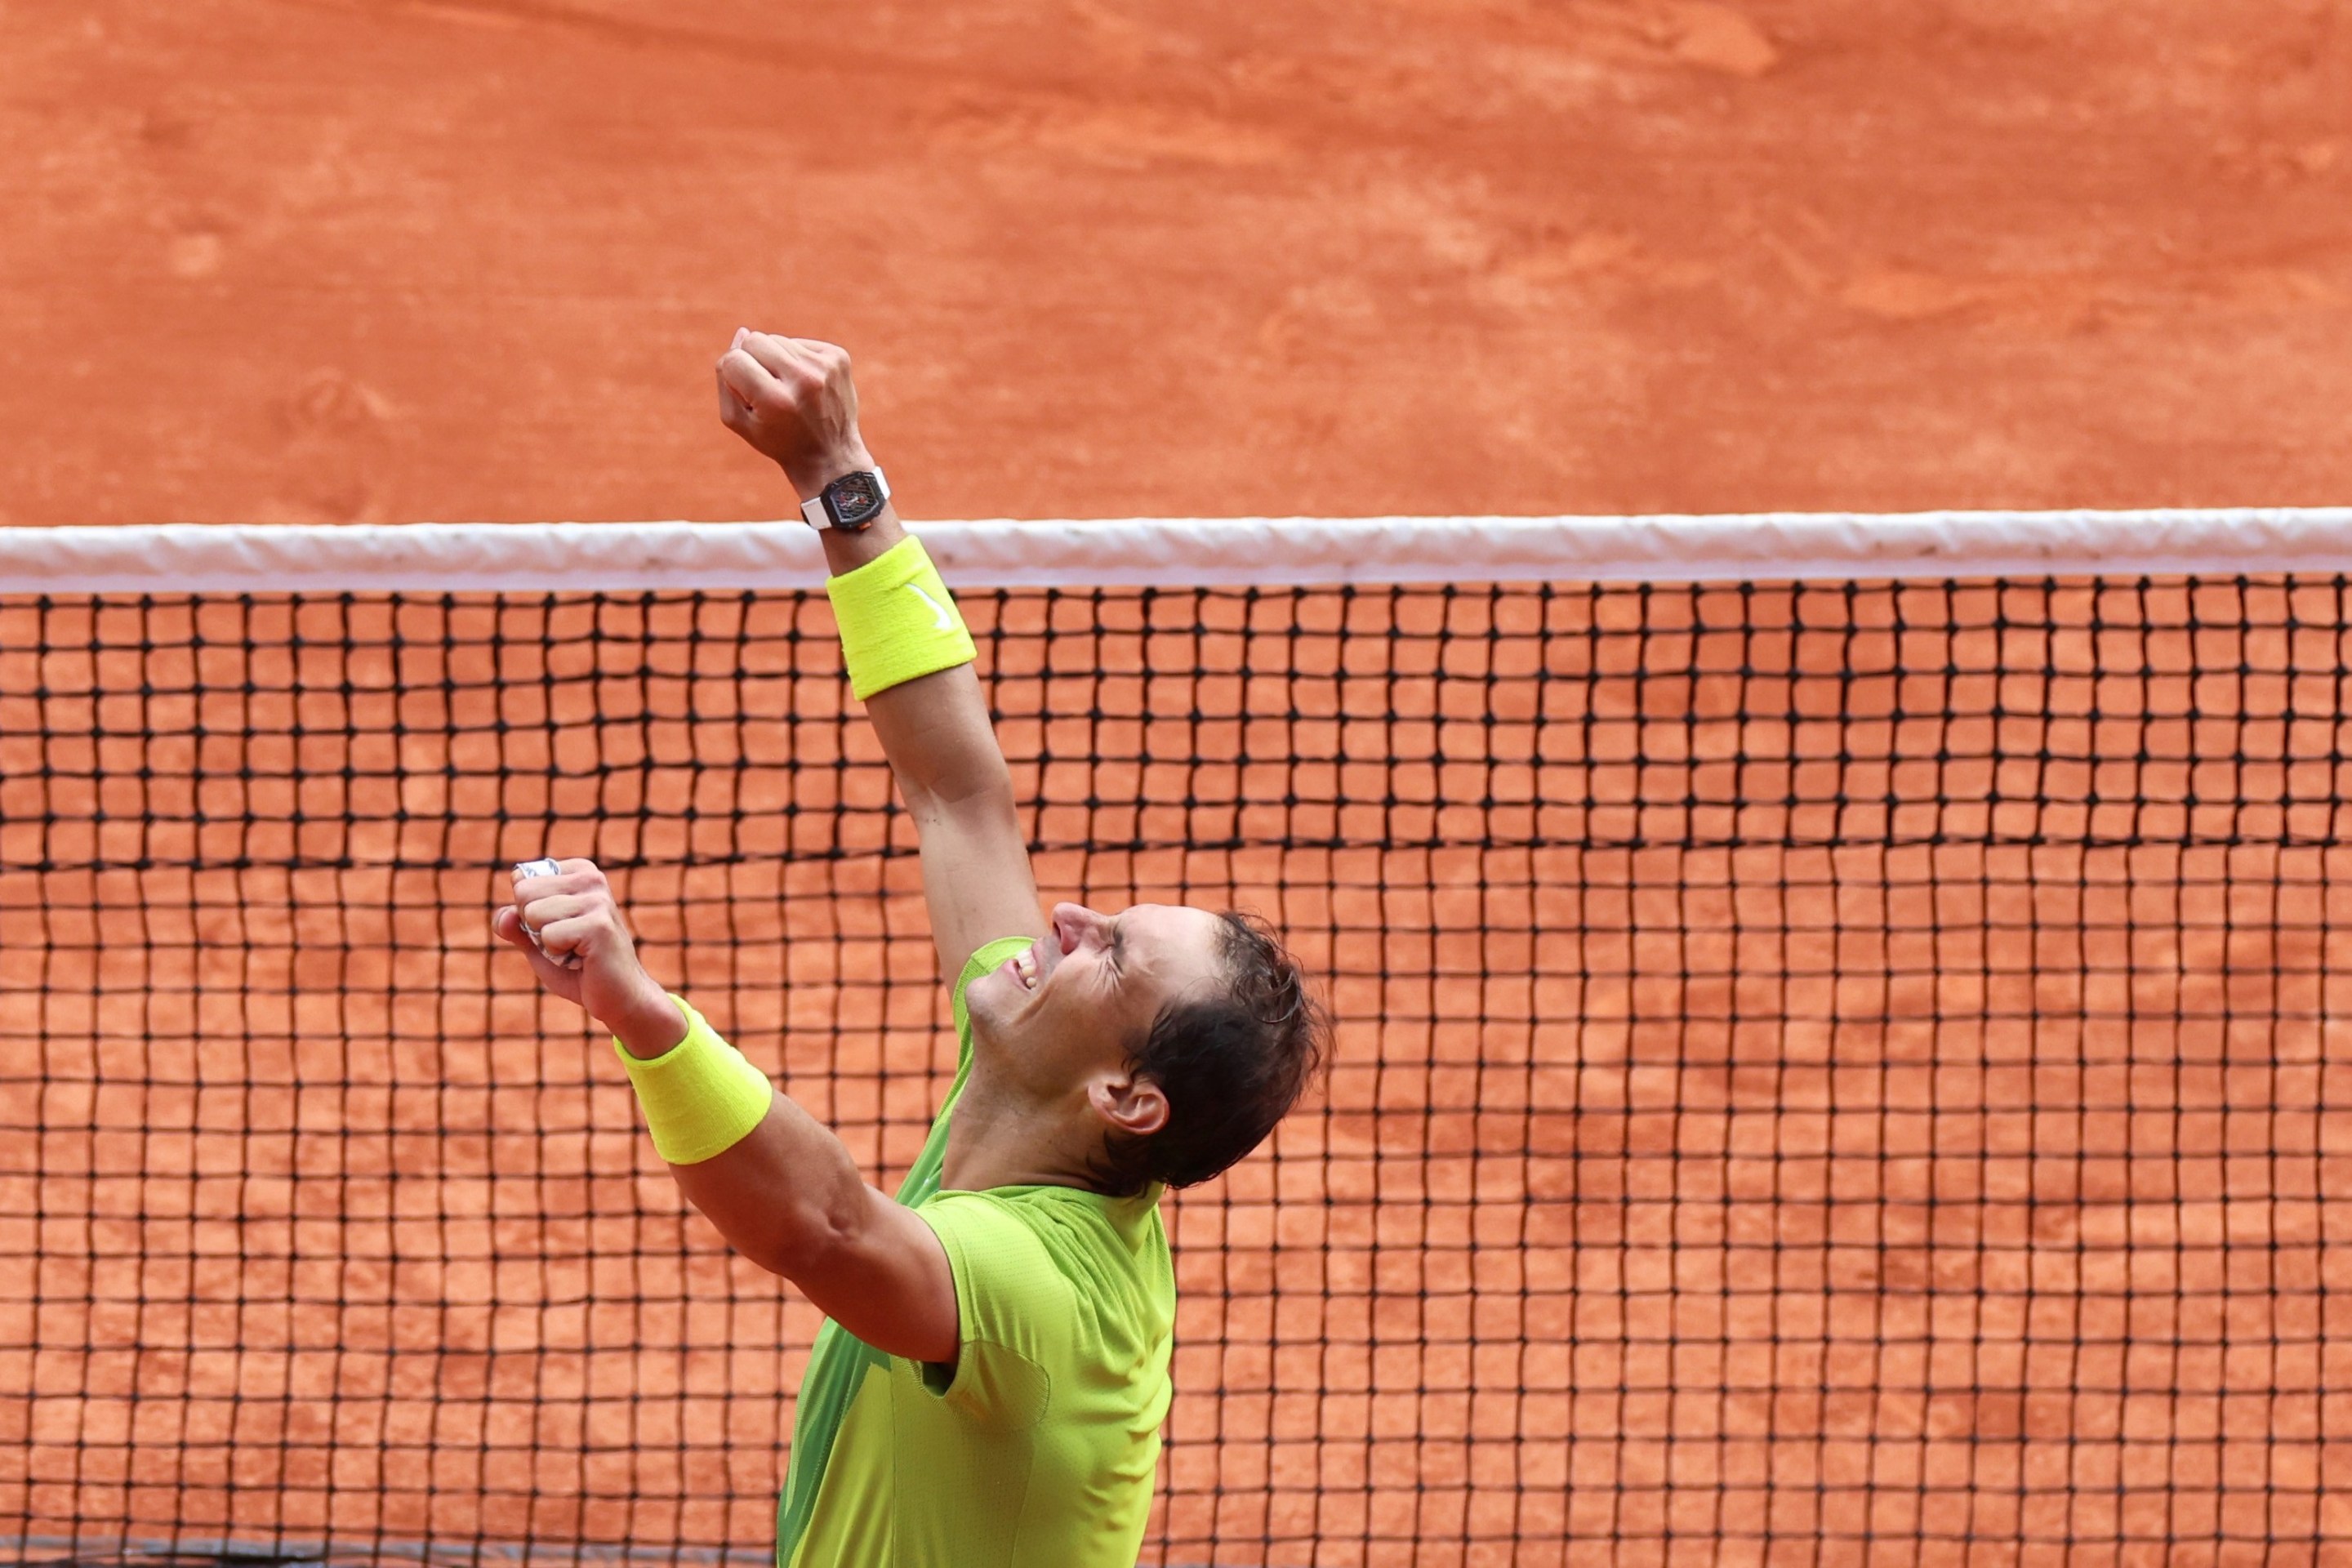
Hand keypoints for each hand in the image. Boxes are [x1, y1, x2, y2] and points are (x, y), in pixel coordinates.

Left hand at [495, 859, 685, 1054]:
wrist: (618, 998)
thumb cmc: (579, 968)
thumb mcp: (538, 943)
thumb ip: (515, 926)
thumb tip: (503, 916)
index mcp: (579, 873)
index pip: (520, 880)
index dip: (527, 912)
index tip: (559, 927)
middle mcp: (591, 878)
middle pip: (523, 892)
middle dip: (534, 925)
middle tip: (566, 942)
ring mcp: (597, 900)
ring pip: (532, 914)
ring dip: (546, 942)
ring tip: (575, 950)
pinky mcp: (598, 924)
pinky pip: (547, 936)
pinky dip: (557, 955)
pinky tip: (584, 959)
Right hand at [716, 329, 874, 500]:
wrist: (831, 455)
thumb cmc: (777, 440)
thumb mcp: (738, 421)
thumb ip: (726, 377)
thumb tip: (741, 332)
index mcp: (775, 400)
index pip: (734, 359)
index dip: (733, 374)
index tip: (748, 395)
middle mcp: (803, 379)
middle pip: (754, 340)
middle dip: (754, 361)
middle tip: (769, 391)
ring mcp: (824, 367)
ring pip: (778, 339)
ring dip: (776, 360)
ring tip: (789, 389)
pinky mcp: (838, 358)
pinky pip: (800, 342)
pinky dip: (797, 360)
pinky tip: (806, 385)